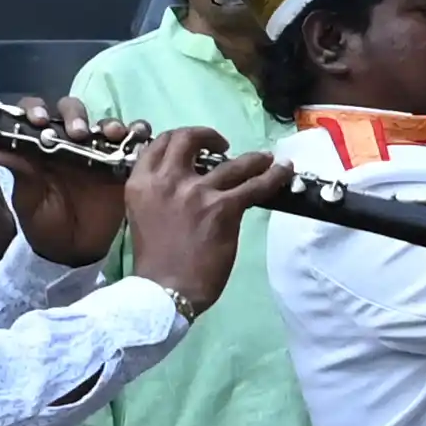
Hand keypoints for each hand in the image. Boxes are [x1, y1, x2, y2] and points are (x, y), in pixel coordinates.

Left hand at [0, 97, 143, 265]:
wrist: (72, 251)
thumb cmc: (44, 224)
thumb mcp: (27, 199)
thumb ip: (18, 173)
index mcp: (39, 146)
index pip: (35, 114)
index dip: (34, 109)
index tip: (36, 120)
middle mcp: (67, 142)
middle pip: (72, 110)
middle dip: (75, 114)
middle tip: (78, 132)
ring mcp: (96, 151)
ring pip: (103, 123)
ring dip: (108, 122)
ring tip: (112, 134)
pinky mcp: (120, 164)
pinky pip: (133, 141)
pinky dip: (137, 132)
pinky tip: (138, 134)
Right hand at [120, 130, 285, 316]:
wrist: (165, 289)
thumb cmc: (155, 259)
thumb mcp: (142, 214)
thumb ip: (158, 193)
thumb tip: (180, 182)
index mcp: (141, 182)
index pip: (161, 143)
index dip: (182, 139)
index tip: (196, 146)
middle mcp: (167, 180)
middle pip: (189, 139)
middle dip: (208, 135)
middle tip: (223, 145)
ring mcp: (197, 192)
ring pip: (232, 163)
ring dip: (253, 158)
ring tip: (266, 158)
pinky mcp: (223, 208)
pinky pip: (255, 185)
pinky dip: (274, 176)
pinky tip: (284, 172)